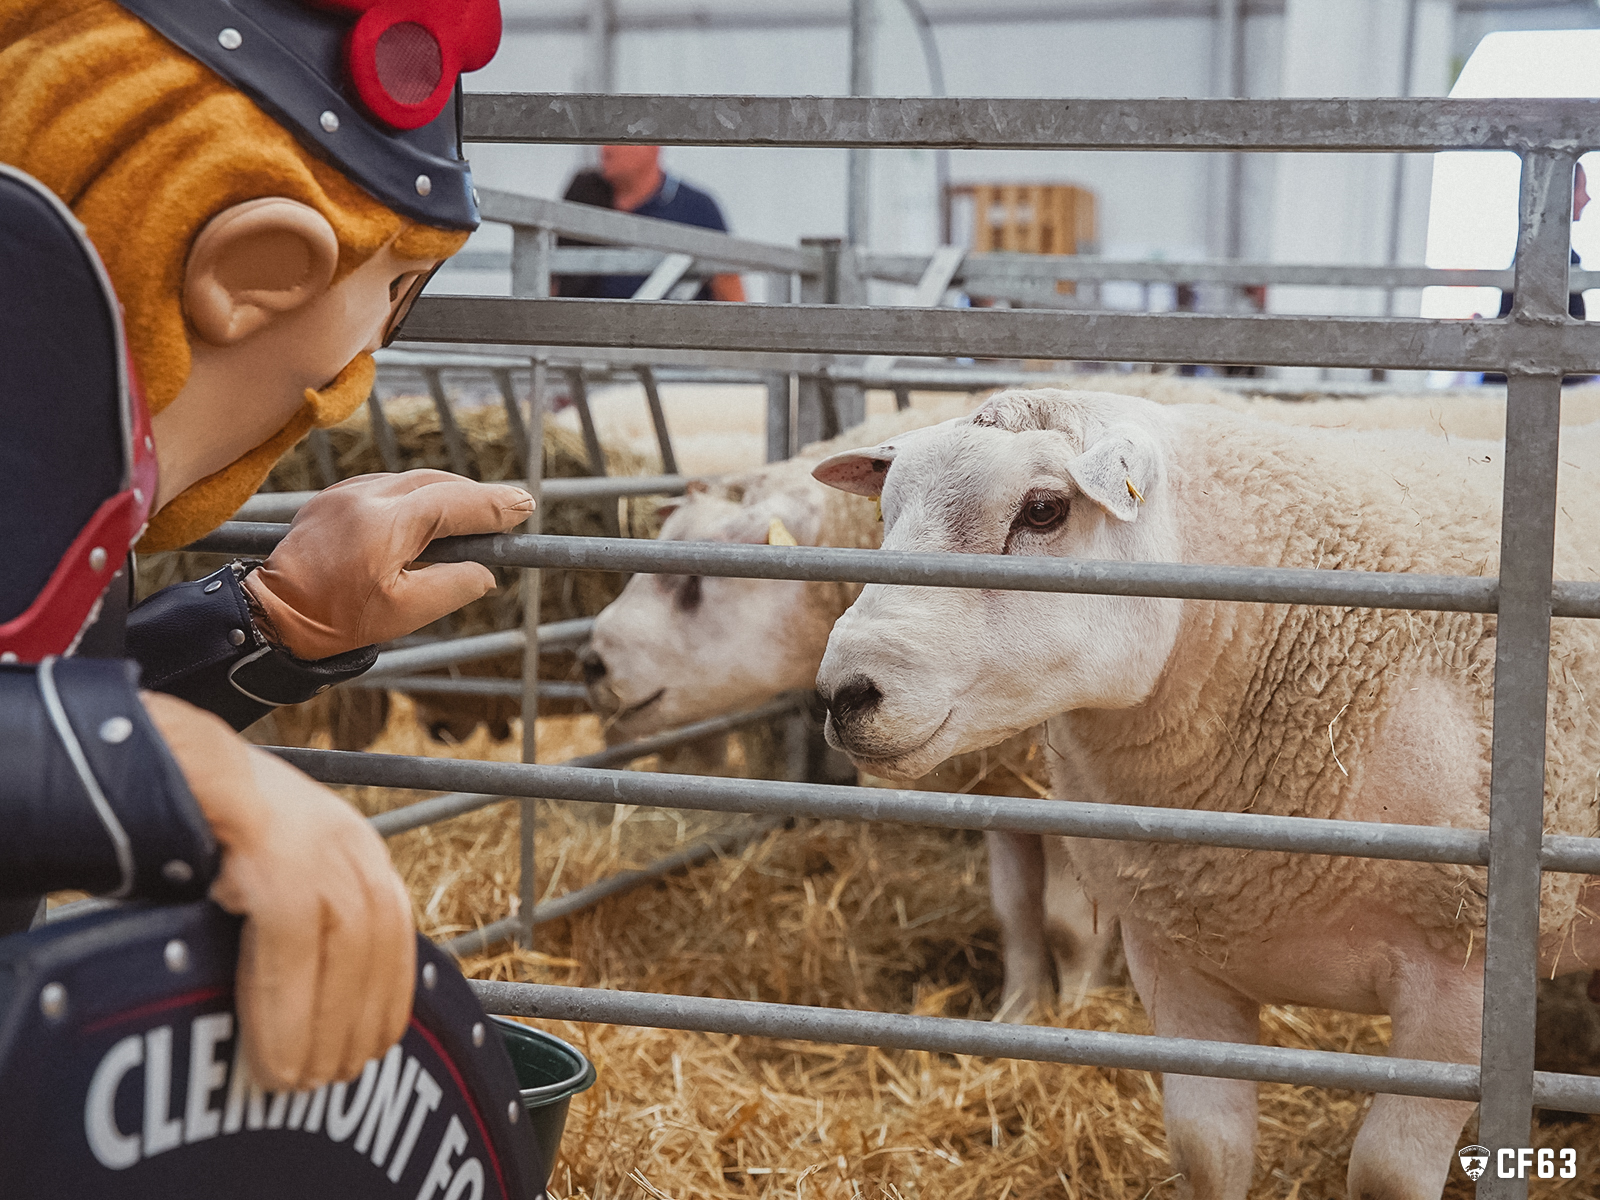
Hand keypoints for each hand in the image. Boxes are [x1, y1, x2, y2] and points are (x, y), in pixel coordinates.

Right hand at [142, 693, 414, 1089]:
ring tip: (296, 1081)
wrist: (152, 754)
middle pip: (377, 939)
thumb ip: (293, 909)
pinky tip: (270, 1053)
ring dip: (322, 1025)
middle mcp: (343, 837)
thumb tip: (302, 990)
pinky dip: (284, 1008)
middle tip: (332, 1081)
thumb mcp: (265, 858)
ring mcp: (312, 837)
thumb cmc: (198, 820)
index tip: (376, 1046)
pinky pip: (290, 942)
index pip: (393, 926)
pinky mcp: (270, 847)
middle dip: (360, 1019)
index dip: (387, 993)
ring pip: (343, 946)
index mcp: (349, 841)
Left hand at [244, 470, 534, 659]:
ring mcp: (346, 492)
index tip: (526, 506)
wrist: (273, 614)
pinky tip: (427, 517)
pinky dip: (417, 497)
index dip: (494, 505)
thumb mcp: (407, 612)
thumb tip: (485, 570)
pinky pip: (388, 487)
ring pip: (413, 481)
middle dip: (476, 497)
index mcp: (386, 522)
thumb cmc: (338, 618)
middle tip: (509, 511)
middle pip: (438, 482)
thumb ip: (454, 585)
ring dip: (446, 495)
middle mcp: (367, 495)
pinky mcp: (333, 497)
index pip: (455, 502)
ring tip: (473, 518)